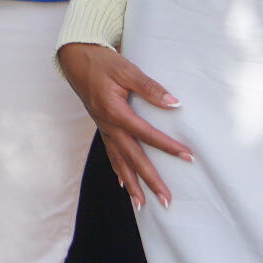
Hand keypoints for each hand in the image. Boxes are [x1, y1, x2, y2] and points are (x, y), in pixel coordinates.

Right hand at [56, 41, 191, 209]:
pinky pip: (110, 153)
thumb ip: (150, 88)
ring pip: (119, 161)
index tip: (188, 157)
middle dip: (150, 180)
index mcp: (115, 111)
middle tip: (166, 200)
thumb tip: (174, 103)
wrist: (75, 57)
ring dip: (132, 184)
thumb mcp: (126, 70)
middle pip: (132, 158)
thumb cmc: (101, 62)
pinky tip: (123, 183)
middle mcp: (108, 125)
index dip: (168, 146)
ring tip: (142, 205)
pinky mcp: (102, 126)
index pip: (147, 134)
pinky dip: (117, 170)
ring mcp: (104, 128)